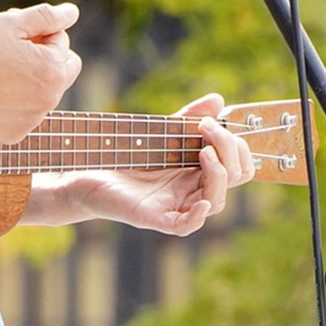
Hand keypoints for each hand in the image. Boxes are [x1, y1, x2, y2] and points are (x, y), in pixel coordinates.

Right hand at [0, 2, 82, 143]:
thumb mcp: (10, 23)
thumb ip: (46, 16)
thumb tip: (73, 13)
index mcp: (54, 69)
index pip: (61, 41)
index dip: (38, 32)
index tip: (12, 35)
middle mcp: (51, 98)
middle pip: (63, 68)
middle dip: (46, 56)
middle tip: (15, 50)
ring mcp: (34, 119)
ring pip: (44, 91)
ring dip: (32, 78)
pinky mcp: (17, 134)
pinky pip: (25, 112)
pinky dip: (16, 102)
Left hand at [48, 97, 255, 234]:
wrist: (87, 169)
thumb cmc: (126, 155)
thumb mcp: (162, 133)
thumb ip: (189, 118)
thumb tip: (218, 100)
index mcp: (198, 172)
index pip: (238, 167)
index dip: (236, 146)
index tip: (212, 122)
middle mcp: (192, 190)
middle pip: (234, 180)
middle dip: (230, 151)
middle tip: (206, 129)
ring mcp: (176, 206)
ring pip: (217, 202)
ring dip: (218, 175)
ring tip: (202, 151)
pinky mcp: (156, 218)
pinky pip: (187, 226)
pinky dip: (199, 217)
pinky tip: (202, 201)